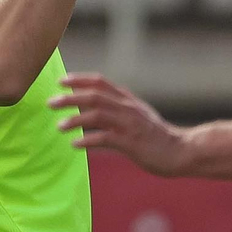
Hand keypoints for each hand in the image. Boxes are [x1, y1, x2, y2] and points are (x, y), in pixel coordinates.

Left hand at [51, 74, 188, 176]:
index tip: (60, 81)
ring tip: (59, 126)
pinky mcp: (131, 143)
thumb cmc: (155, 135)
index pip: (100, 82)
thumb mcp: (137, 116)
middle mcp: (128, 108)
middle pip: (94, 96)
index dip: (79, 79)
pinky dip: (88, 140)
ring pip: (97, 115)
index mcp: (128, 100)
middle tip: (51, 103)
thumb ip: (116, 109)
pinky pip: (105, 139)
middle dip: (70, 98)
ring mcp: (130, 125)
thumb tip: (89, 107)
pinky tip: (76, 145)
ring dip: (75, 120)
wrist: (181, 151)